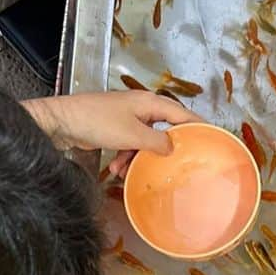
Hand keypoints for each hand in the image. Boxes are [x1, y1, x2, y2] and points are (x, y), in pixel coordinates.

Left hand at [23, 91, 195, 176]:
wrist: (64, 122)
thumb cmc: (98, 121)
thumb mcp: (133, 135)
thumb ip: (157, 142)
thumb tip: (173, 148)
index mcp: (150, 103)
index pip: (182, 114)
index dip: (197, 126)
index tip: (211, 138)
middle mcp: (141, 108)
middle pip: (164, 129)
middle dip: (165, 149)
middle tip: (175, 165)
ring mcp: (127, 118)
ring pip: (145, 141)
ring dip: (139, 158)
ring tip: (131, 171)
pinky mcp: (114, 129)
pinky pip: (129, 145)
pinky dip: (125, 157)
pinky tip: (116, 169)